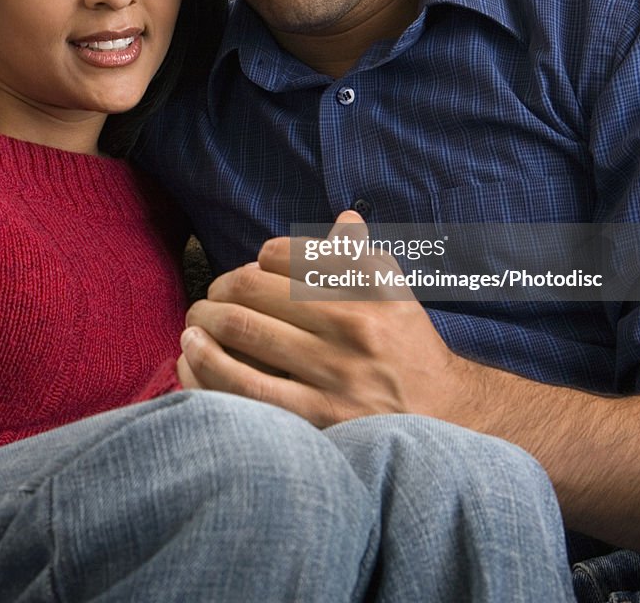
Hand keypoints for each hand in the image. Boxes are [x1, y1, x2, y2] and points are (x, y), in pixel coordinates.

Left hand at [179, 210, 471, 426]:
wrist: (448, 421)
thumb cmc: (409, 348)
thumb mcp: (397, 294)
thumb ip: (364, 256)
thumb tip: (344, 218)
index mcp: (370, 286)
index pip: (287, 254)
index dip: (258, 258)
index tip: (251, 269)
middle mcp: (355, 324)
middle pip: (256, 289)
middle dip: (220, 287)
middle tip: (210, 295)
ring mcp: (337, 371)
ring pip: (245, 331)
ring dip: (205, 320)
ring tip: (195, 320)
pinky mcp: (320, 416)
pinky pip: (248, 387)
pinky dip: (209, 364)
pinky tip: (191, 352)